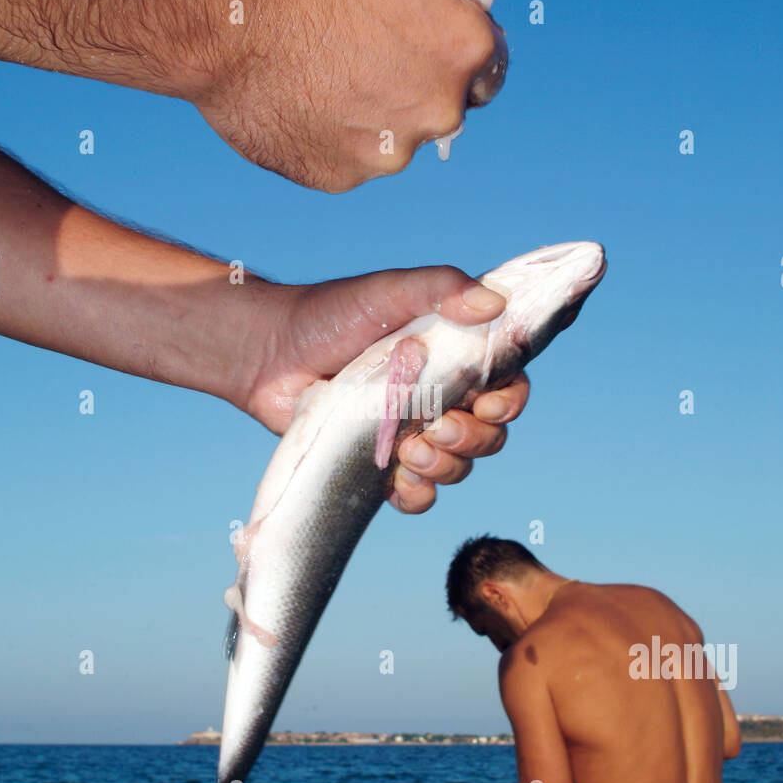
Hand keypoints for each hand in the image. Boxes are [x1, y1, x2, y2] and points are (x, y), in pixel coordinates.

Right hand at [194, 0, 507, 191]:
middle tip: (358, 55)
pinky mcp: (343, 178)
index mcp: (467, 49)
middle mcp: (440, 110)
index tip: (415, 41)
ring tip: (318, 75)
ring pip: (392, 138)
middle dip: (410, 86)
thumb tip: (468, 3)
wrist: (230, 14)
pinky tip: (297, 101)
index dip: (447, 49)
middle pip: (439, 106)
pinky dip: (328, 137)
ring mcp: (391, 152)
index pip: (484, 62)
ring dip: (368, 115)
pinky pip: (345, 159)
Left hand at [241, 265, 529, 513]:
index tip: (491, 404)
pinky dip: (418, 494)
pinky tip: (401, 482)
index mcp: (455, 357)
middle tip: (437, 427)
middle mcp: (442, 398)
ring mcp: (413, 434)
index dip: (512, 401)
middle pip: (491, 434)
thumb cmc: (330, 314)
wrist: (270, 353)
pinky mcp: (382, 465)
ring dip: (447, 466)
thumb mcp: (387, 292)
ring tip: (410, 449)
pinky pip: (418, 495)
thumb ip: (440, 288)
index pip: (509, 384)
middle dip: (475, 438)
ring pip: (460, 467)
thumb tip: (493, 302)